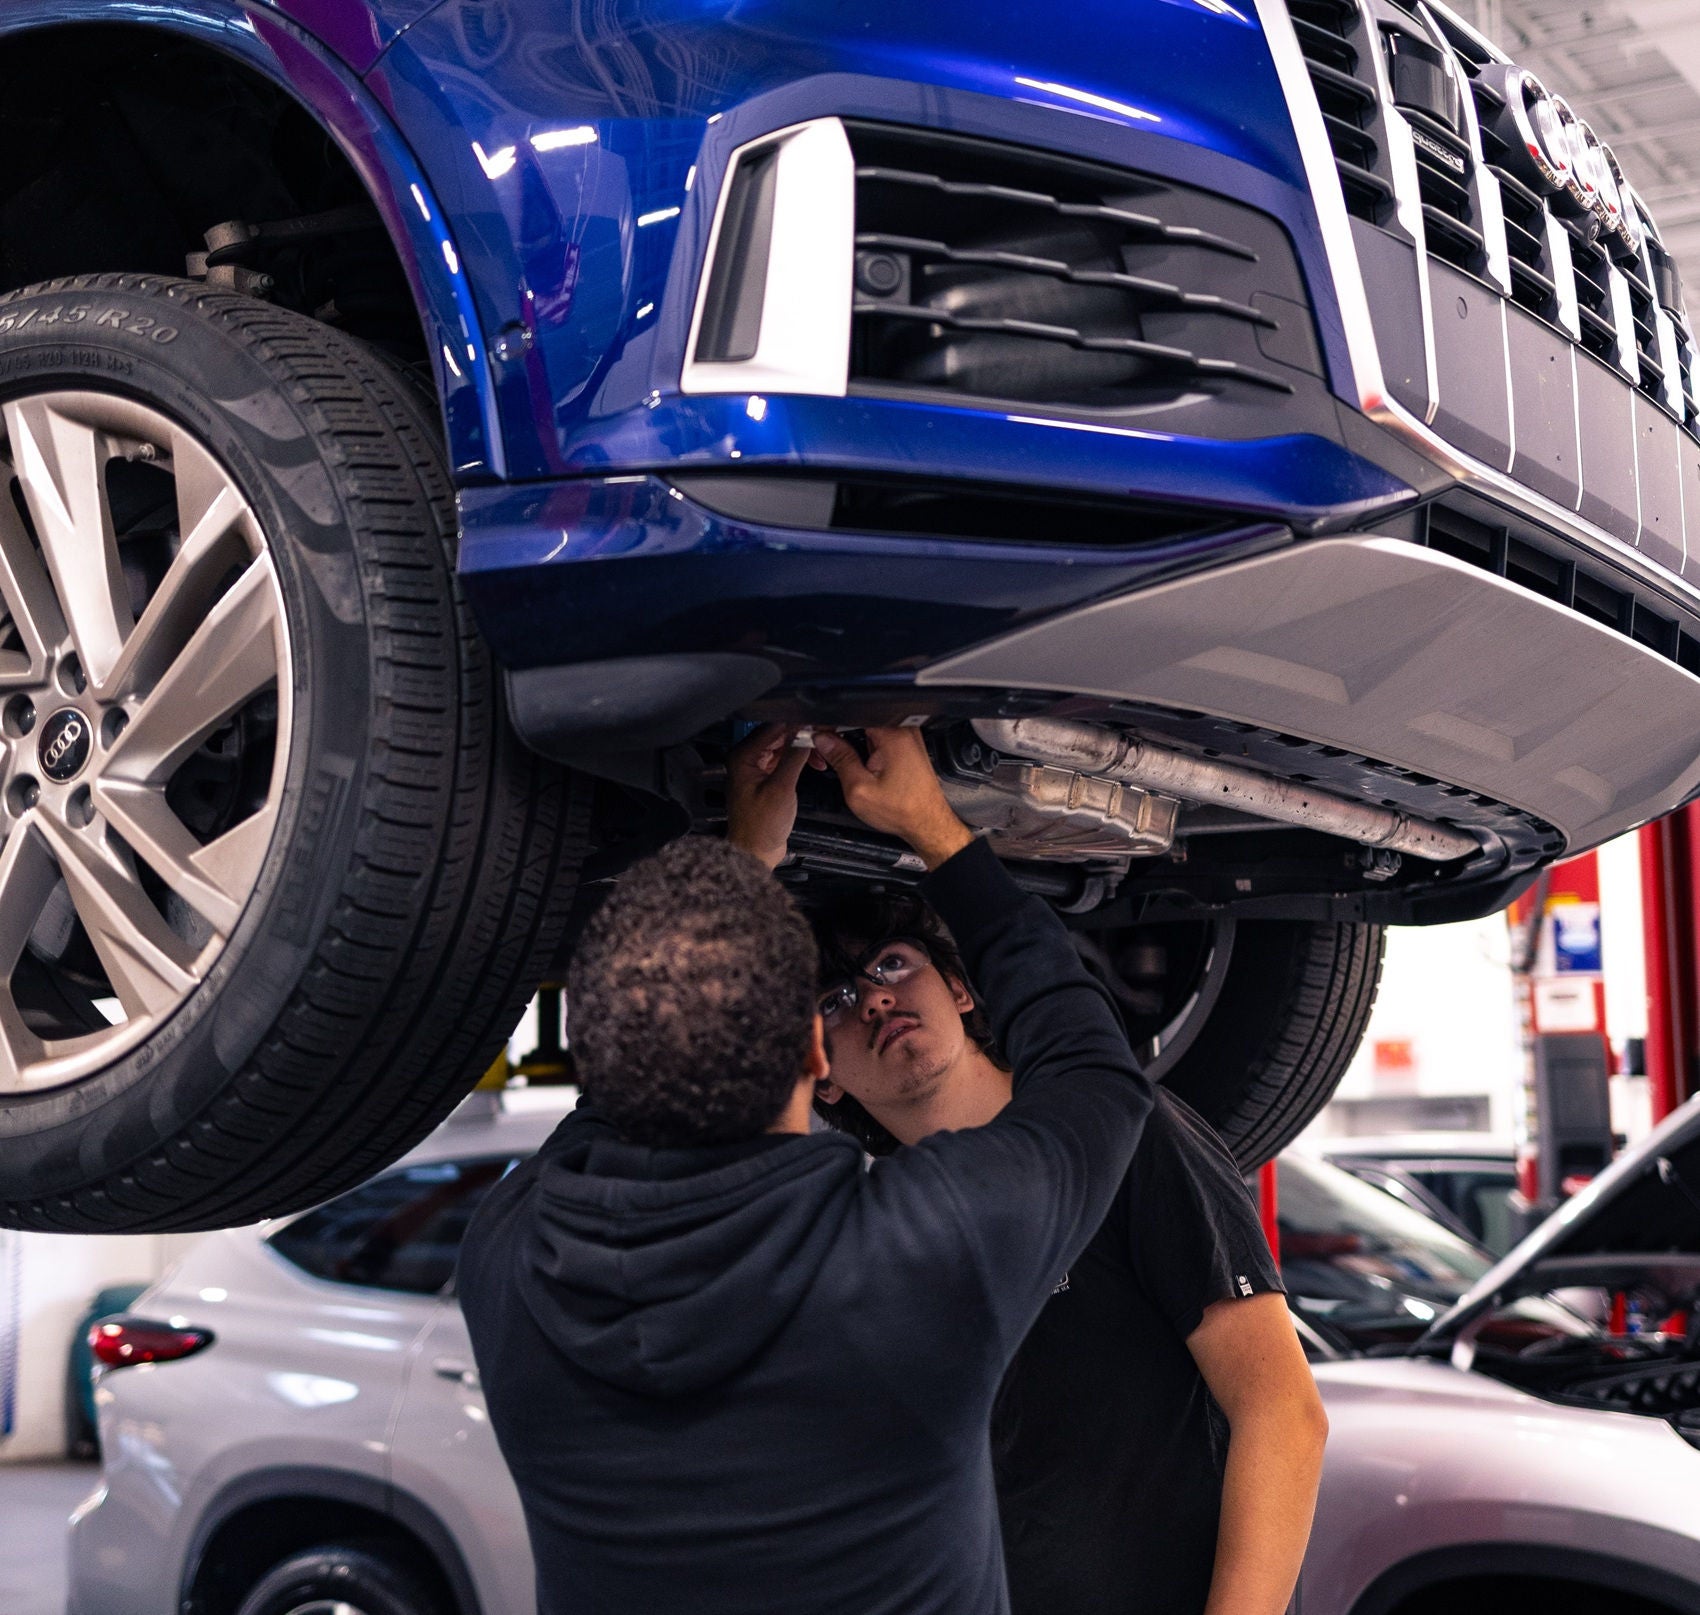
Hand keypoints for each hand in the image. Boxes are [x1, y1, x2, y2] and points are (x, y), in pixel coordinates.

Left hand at [725, 724, 811, 869]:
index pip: (772, 728)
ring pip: (781, 747)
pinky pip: (782, 760)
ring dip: (801, 749)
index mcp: (743, 757)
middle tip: (824, 739)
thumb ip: (793, 756)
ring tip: (821, 757)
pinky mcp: (764, 779)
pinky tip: (812, 763)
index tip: (817, 724)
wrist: (755, 852)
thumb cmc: (761, 826)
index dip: (796, 724)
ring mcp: (754, 769)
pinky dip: (797, 760)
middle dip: (801, 736)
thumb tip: (805, 733)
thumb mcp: (782, 788)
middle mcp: (745, 759)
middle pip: (777, 736)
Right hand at [811, 727, 972, 869]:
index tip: (820, 739)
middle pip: (859, 720)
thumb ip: (840, 759)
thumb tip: (823, 739)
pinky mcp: (908, 748)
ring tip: (856, 768)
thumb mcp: (859, 789)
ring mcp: (907, 738)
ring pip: (868, 731)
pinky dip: (869, 751)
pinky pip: (880, 740)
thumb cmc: (901, 811)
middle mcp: (903, 731)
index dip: (831, 724)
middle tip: (834, 759)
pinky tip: (868, 769)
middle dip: (842, 736)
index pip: (851, 714)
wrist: (927, 824)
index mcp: (892, 734)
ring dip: (855, 745)